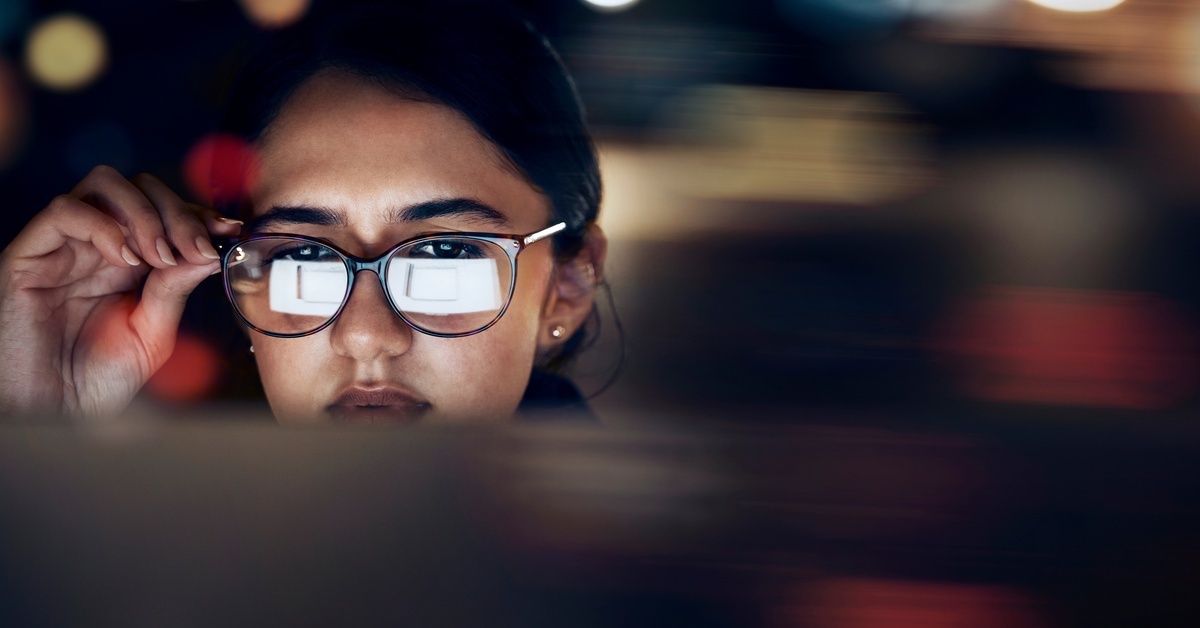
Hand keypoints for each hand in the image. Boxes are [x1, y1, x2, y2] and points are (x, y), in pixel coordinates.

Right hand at [0, 165, 241, 419]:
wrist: (49, 416)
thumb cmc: (94, 383)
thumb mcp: (151, 333)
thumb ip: (175, 288)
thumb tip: (210, 248)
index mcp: (129, 262)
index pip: (166, 211)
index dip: (199, 215)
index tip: (230, 230)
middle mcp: (97, 246)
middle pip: (140, 188)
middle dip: (177, 211)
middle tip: (195, 248)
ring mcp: (63, 247)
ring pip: (104, 185)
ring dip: (144, 213)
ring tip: (160, 256)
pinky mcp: (28, 256)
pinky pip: (64, 211)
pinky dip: (103, 224)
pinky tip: (125, 259)